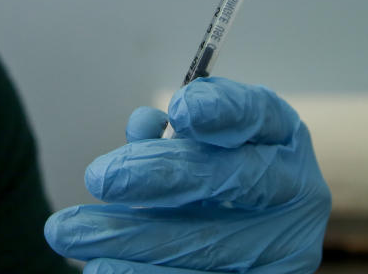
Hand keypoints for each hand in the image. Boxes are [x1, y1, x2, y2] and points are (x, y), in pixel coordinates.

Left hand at [45, 77, 330, 272]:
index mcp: (281, 137)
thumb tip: (143, 127)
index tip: (177, 110)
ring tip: (71, 232)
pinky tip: (100, 270)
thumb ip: (167, 139)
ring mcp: (286, 248)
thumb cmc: (206, 181)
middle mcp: (296, 190)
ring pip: (210, 244)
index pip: (258, 114)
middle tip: (98, 177)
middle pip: (234, 179)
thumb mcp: (191, 149)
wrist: (238, 250)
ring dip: (133, 237)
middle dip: (161, 176)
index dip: (221, 110)